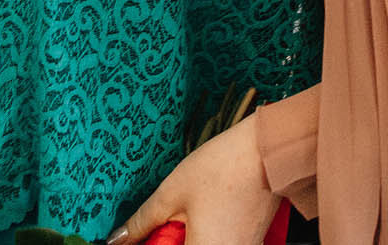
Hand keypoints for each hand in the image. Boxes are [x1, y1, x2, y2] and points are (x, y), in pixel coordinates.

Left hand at [110, 117, 277, 244]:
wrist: (268, 152)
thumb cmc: (224, 168)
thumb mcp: (172, 193)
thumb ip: (143, 222)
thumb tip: (119, 239)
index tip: (140, 237)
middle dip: (169, 240)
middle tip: (161, 224)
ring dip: (184, 238)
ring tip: (185, 215)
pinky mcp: (250, 244)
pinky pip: (218, 244)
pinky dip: (204, 234)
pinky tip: (202, 214)